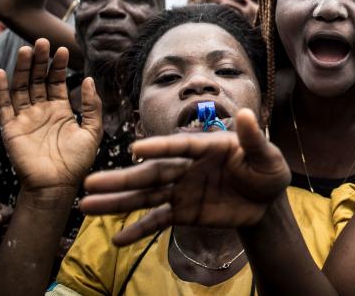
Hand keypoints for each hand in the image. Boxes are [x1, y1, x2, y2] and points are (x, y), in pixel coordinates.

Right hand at [0, 39, 102, 195]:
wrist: (58, 185)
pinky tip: (1, 73)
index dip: (58, 66)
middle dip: (40, 61)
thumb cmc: (77, 162)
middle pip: (38, 80)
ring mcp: (25, 118)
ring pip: (22, 88)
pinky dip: (1, 89)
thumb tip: (88, 79)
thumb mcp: (92, 130)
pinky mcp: (12, 128)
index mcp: (60, 110)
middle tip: (43, 41)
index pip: (56, 82)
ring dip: (23, 69)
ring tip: (27, 50)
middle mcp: (41, 111)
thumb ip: (91, 106)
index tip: (63, 49)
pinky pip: (5, 106)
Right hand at [80, 109, 289, 245]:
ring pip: (146, 195)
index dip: (159, 148)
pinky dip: (139, 230)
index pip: (179, 147)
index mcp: (206, 147)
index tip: (136, 149)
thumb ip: (253, 139)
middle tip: (89, 182)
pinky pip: (158, 221)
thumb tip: (248, 114)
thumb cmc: (267, 170)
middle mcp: (187, 167)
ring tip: (87, 206)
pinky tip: (117, 240)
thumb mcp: (267, 156)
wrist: (267, 202)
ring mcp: (182, 190)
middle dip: (121, 179)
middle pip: (151, 172)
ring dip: (118, 202)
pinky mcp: (183, 212)